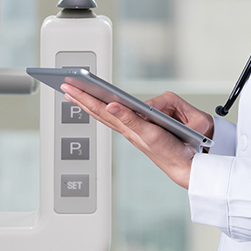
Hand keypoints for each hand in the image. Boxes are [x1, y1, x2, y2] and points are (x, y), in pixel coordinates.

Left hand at [60, 85, 213, 188]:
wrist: (184, 165)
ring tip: (77, 96)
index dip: (83, 96)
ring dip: (90, 104)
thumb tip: (110, 105)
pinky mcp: (141, 131)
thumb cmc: (169, 151)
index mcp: (126, 126)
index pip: (99, 108)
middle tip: (65, 87)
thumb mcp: (149, 134)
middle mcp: (126, 128)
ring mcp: (132, 130)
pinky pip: (117, 118)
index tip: (69, 85)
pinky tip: (103, 107)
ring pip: (105, 115)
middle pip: (97, 111)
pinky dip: (105, 110)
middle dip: (81, 99)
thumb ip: (130, 118)